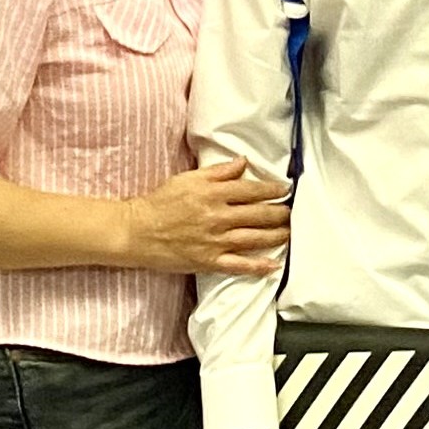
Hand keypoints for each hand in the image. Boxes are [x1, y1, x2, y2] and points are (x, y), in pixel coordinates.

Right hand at [124, 158, 289, 274]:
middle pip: (259, 214)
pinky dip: (259, 266)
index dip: (272, 190)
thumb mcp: (187, 179)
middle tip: (291, 212)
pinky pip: (240, 265)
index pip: (251, 190)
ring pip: (255, 238)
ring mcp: (215, 241)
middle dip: (280, 213)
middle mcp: (218, 217)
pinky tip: (274, 265)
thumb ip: (218, 172)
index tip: (286, 189)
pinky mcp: (210, 261)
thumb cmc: (160, 203)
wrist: (136, 231)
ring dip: (277, 235)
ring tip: (289, 232)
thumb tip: (242, 162)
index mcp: (212, 193)